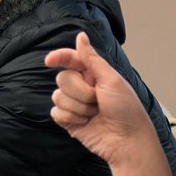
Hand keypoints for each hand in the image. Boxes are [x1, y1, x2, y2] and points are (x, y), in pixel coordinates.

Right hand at [44, 31, 154, 168]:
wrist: (126, 140)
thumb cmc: (126, 109)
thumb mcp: (112, 80)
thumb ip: (92, 59)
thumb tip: (80, 36)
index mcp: (93, 73)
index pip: (70, 59)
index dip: (59, 57)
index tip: (49, 61)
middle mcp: (81, 86)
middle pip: (62, 79)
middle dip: (80, 91)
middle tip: (97, 100)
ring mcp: (74, 104)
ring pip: (58, 97)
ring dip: (78, 107)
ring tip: (94, 114)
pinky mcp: (68, 120)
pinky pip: (56, 113)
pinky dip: (71, 118)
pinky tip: (85, 123)